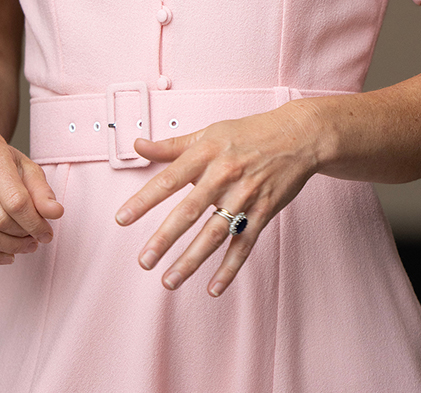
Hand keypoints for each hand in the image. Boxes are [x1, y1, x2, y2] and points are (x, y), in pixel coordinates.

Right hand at [0, 136, 64, 264]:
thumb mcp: (25, 166)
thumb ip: (41, 191)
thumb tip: (54, 213)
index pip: (16, 200)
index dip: (34, 223)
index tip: (46, 233)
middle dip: (21, 237)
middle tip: (35, 241)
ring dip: (7, 248)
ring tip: (22, 247)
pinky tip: (4, 253)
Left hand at [115, 103, 319, 295]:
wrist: (298, 136)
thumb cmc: (249, 132)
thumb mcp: (208, 132)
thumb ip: (171, 145)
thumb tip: (138, 145)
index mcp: (206, 153)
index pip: (168, 179)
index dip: (144, 200)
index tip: (122, 219)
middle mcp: (224, 175)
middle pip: (189, 211)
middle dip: (165, 238)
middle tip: (144, 261)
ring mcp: (245, 196)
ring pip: (215, 233)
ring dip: (191, 260)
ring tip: (169, 281)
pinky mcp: (264, 212)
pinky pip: (244, 244)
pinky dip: (229, 268)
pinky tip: (213, 288)